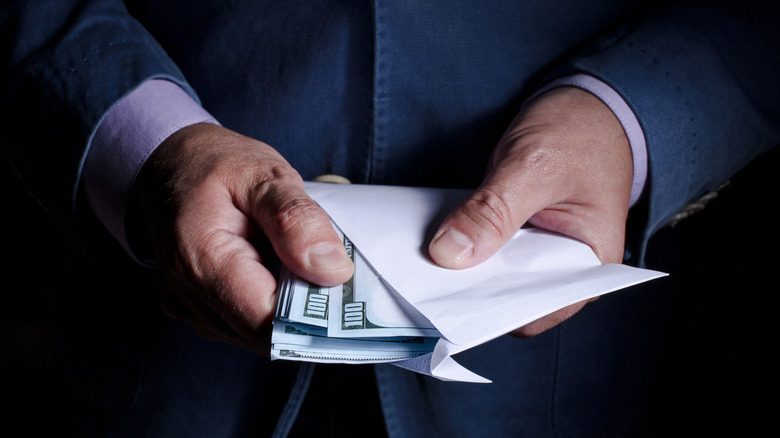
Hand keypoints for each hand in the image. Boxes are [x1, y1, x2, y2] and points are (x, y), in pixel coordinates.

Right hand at [133, 123, 353, 351]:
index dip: (314, 315)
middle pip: (265, 333)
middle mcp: (189, 295)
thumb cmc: (215, 165)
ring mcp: (190, 308)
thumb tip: (334, 271)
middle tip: (332, 271)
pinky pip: (244, 323)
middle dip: (306, 312)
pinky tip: (279, 272)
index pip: (269, 321)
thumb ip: (297, 220)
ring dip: (289, 309)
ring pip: (258, 334)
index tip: (346, 293)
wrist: (170, 165)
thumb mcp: (263, 175)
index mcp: (203, 260)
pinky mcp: (198, 310)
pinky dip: (271, 304)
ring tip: (301, 264)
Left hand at [428, 87, 632, 336]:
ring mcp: (535, 251)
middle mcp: (561, 269)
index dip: (489, 309)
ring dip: (460, 264)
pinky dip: (461, 241)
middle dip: (468, 288)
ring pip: (489, 273)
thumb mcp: (536, 166)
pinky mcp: (513, 232)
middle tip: (425, 274)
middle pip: (506, 297)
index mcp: (588, 268)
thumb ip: (495, 211)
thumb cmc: (580, 132)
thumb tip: (448, 254)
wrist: (586, 101)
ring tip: (424, 257)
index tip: (447, 298)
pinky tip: (435, 236)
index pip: (533, 312)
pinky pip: (482, 247)